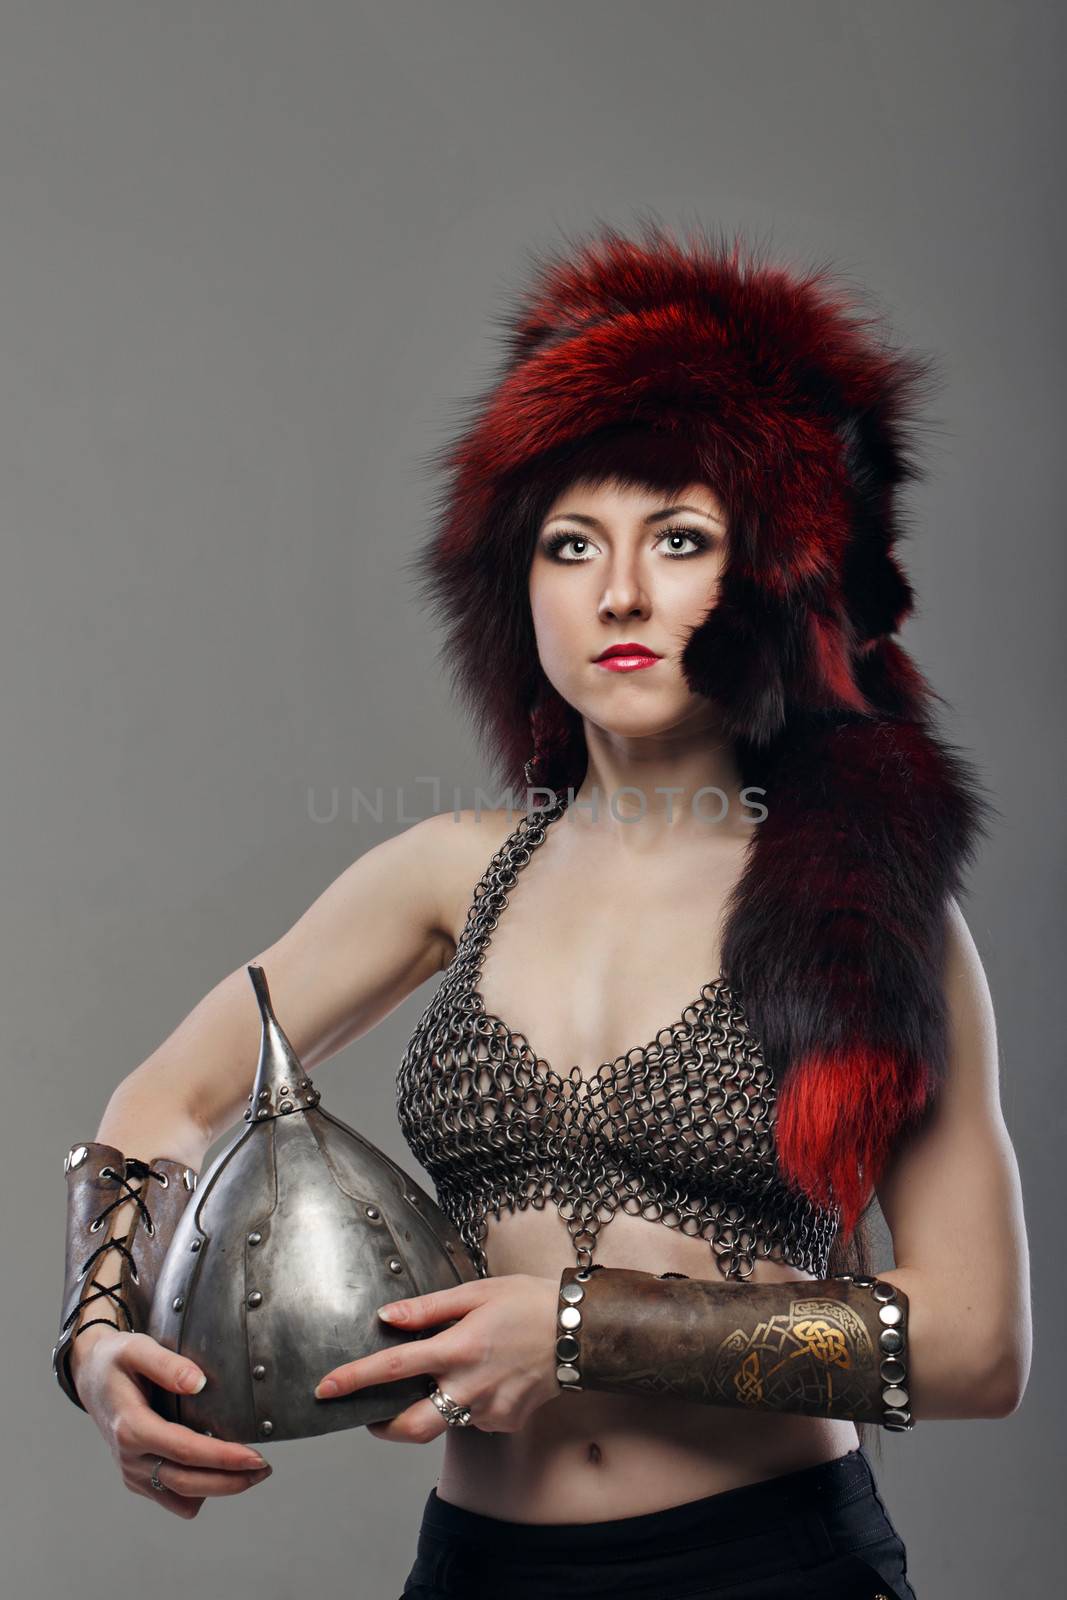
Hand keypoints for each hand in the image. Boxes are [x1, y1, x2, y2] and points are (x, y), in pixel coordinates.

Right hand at [71, 1326, 273, 1517]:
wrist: (90, 1376)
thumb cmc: (116, 1360)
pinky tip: (213, 1467)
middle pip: (188, 1484)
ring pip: (182, 1499)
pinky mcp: (137, 1479)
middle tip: (264, 1468)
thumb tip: (199, 1383)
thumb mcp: (137, 1348)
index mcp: (132, 1428)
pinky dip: (197, 1490)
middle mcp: (130, 1459)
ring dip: (217, 1489)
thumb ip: (167, 1364)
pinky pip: (171, 1498)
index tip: (256, 1457)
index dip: (224, 1457)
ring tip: (246, 1469)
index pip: (186, 1451)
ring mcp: (132, 1473)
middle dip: (231, 1481)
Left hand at [314, 1274, 560, 1442]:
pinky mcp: (505, 1422)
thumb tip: (387, 1318)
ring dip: (429, 1408)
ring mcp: (489, 1410)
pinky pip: (473, 1421)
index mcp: (458, 1348)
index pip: (393, 1368)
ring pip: (442, 1424)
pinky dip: (467, 1404)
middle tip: (370, 1415)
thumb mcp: (476, 1292)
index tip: (325, 1389)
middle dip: (381, 1427)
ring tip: (440, 1379)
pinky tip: (484, 1379)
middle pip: (410, 1427)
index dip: (354, 1379)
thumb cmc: (529, 1303)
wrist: (581, 1331)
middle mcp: (470, 1385)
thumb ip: (428, 1309)